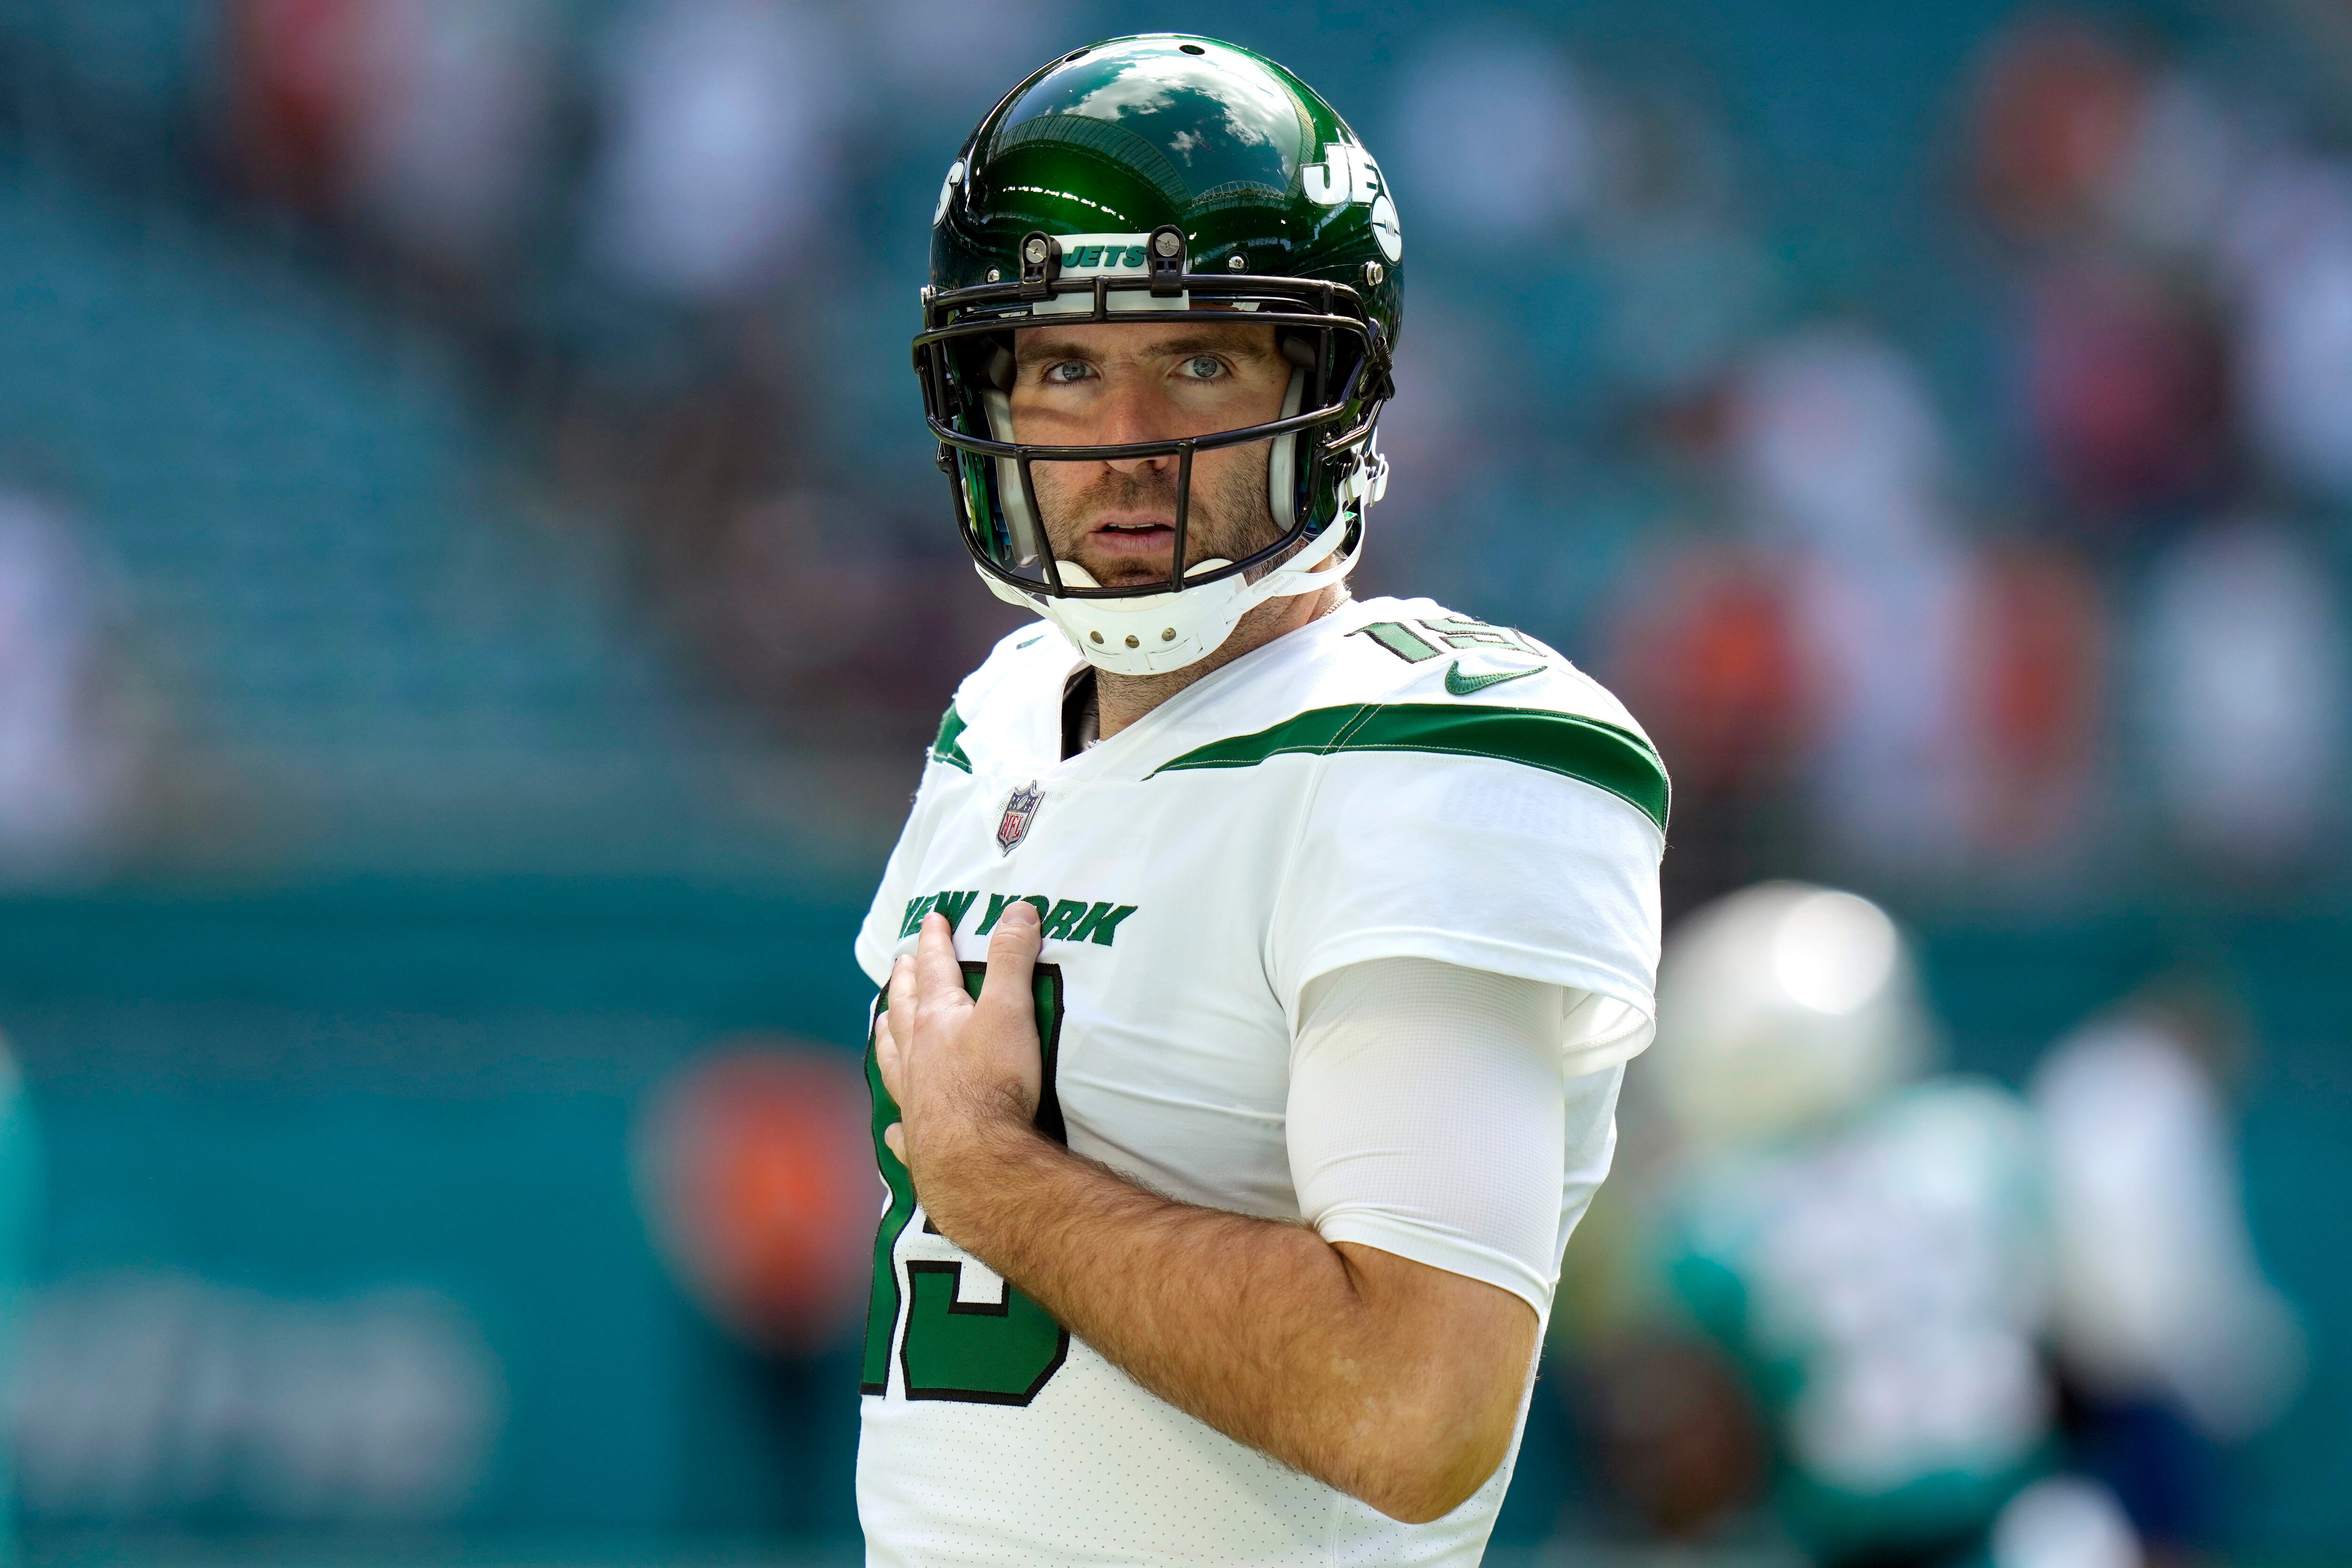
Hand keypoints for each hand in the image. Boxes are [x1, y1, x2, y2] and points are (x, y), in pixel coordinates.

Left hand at [875, 901, 1045, 1228]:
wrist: (977, 1156)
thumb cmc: (994, 1081)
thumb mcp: (1010, 1009)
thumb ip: (1012, 959)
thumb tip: (1017, 910)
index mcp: (937, 1019)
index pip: (935, 969)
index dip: (934, 941)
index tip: (931, 919)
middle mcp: (916, 1054)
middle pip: (904, 1008)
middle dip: (905, 980)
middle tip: (901, 962)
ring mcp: (912, 1096)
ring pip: (892, 1057)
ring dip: (887, 1034)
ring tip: (881, 1020)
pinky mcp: (919, 1136)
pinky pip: (900, 1125)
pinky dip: (895, 1122)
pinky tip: (891, 1127)